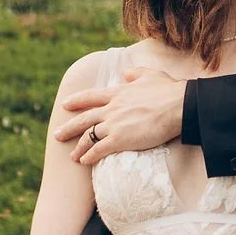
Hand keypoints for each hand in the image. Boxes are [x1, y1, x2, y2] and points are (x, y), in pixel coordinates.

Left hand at [52, 67, 186, 164]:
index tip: (65, 104)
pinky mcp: (120, 139)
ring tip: (72, 156)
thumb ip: (135, 73)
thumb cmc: (169, 90)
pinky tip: (84, 162)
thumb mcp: (150, 75)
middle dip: (69, 127)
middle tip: (57, 134)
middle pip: (84, 118)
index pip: (91, 97)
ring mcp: (114, 124)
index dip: (76, 101)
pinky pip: (99, 150)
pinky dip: (90, 156)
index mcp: (118, 93)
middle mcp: (111, 108)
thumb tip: (125, 72)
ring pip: (88, 136)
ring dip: (78, 147)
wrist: (178, 105)